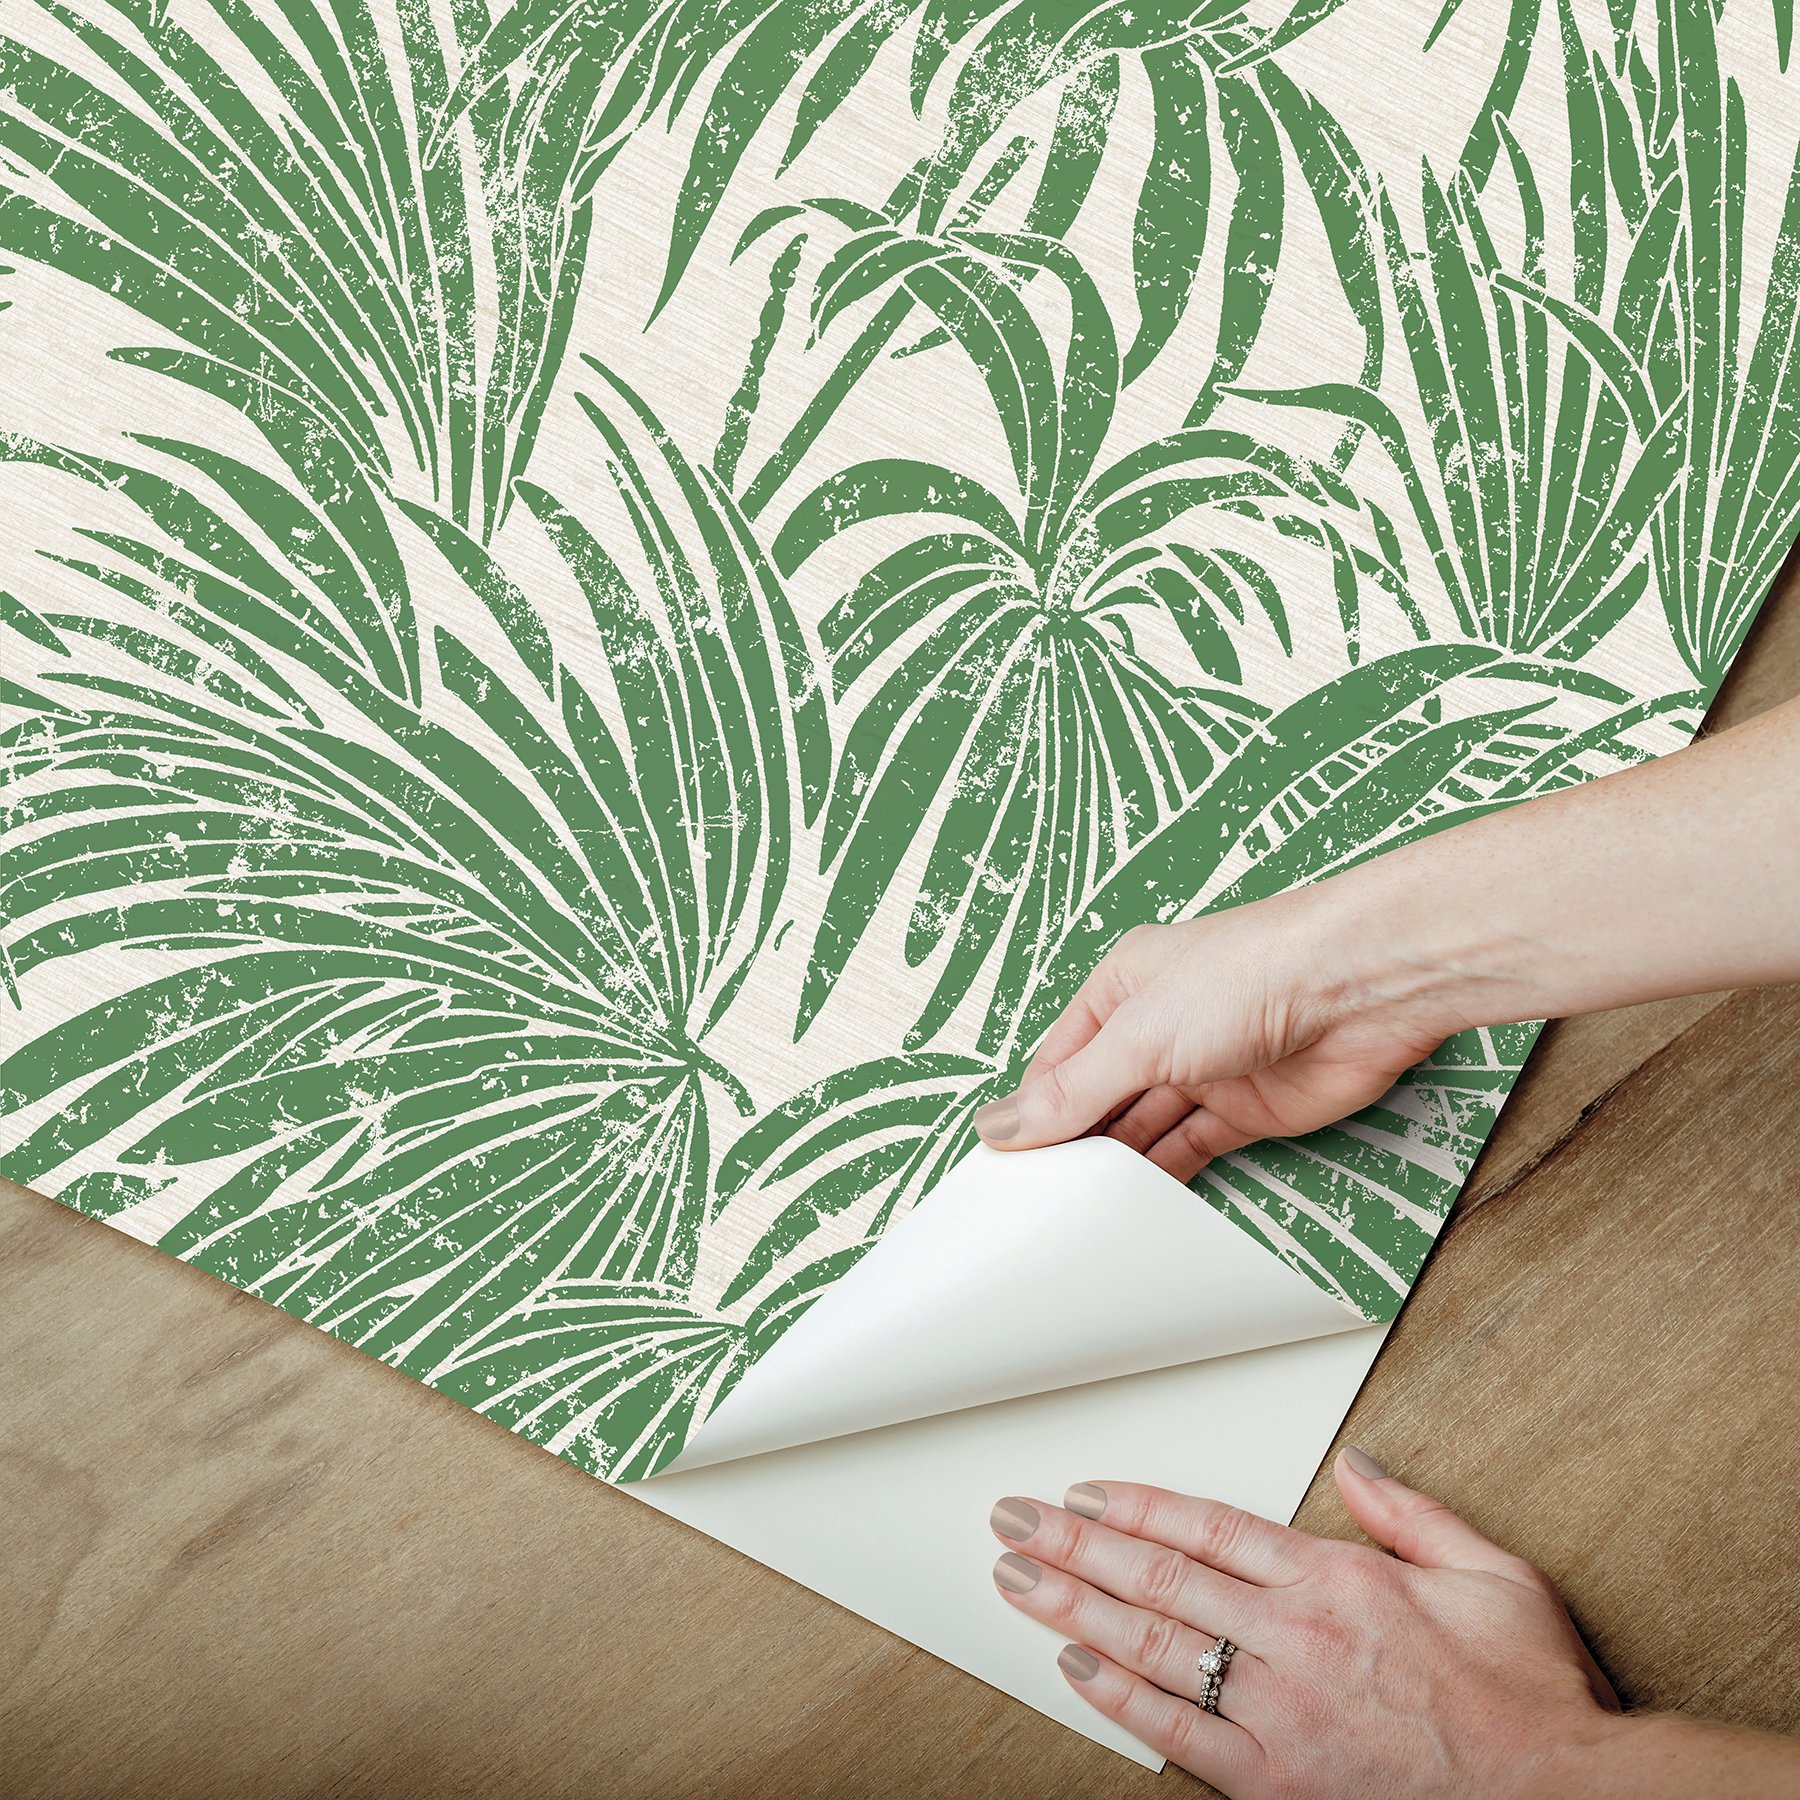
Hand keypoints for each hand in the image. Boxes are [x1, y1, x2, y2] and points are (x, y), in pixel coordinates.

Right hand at [974, 890, 1459, 1181]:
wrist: (1360, 989)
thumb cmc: (1251, 973)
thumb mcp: (1139, 1035)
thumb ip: (1073, 1091)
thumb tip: (1003, 1126)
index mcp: (1123, 989)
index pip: (1059, 1062)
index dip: (1032, 1112)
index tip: (1003, 1166)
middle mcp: (1160, 1028)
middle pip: (1099, 1099)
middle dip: (1073, 1144)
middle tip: (1036, 1201)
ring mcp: (1204, 1069)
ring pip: (1144, 1129)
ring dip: (1117, 1167)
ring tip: (1077, 1213)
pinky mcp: (1247, 1110)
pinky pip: (1191, 1150)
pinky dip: (1164, 1178)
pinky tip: (1135, 1207)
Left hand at [987, 1450, 1624, 1797]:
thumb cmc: (1532, 1696)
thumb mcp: (1492, 1573)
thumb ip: (1411, 1512)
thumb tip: (1355, 1464)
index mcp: (1337, 1582)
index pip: (1208, 1527)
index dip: (1135, 1507)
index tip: (1083, 1493)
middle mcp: (1296, 1640)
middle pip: (1159, 1579)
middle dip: (1074, 1547)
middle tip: (1013, 1523)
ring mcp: (1282, 1715)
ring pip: (1153, 1649)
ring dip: (1073, 1611)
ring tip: (1017, 1581)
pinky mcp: (1280, 1784)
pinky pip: (1181, 1736)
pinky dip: (1121, 1702)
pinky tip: (1076, 1670)